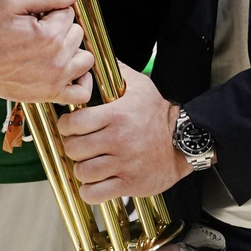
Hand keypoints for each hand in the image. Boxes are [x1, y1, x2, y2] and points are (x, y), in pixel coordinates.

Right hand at [0, 0, 93, 105]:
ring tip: (55, 48)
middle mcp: (57, 58)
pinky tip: (73, 72)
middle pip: (77, 34)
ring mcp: (56, 78)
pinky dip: (83, 83)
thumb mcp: (12, 3)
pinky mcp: (51, 94)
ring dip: (73, 51)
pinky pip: (81, 93)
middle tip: (40, 31)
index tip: (39, 17)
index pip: (69, 13)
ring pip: (85, 58)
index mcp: (50, 34)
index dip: (53, 11)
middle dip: (61, 29)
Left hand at [58, 64, 191, 203]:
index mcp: (116, 115)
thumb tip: (95, 56)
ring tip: (88, 163)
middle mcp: (118, 140)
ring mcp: (124, 164)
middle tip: (80, 145)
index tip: (71, 127)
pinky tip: (94, 182)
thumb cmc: (158, 114)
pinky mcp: (130, 184)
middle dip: (73, 147)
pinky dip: (90, 191)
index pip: (73, 123)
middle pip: (74, 149)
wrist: (183, 142)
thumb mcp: (140, 86)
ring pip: (83, 172)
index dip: (66, 126)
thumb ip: (116, 71)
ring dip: (81, 169)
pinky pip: (95, 194)